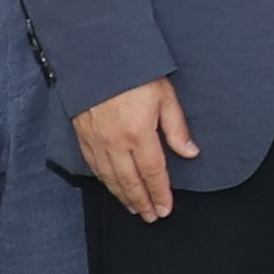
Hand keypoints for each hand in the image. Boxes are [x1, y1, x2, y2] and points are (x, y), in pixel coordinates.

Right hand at [69, 77, 192, 222]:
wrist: (97, 57)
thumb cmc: (135, 73)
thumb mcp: (165, 97)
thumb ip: (177, 128)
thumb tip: (190, 153)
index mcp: (139, 134)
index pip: (152, 173)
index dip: (159, 193)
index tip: (165, 209)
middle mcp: (115, 143)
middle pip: (130, 181)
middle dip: (141, 202)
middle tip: (150, 217)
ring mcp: (96, 141)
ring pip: (109, 178)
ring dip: (122, 196)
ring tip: (133, 208)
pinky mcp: (82, 136)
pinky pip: (93, 166)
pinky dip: (103, 181)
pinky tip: (111, 186)